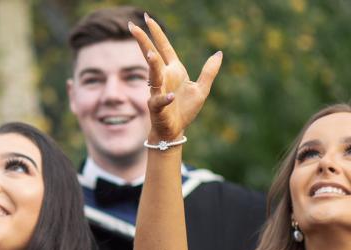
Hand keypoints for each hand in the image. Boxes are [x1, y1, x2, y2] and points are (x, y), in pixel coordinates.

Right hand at [129, 14, 221, 142]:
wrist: (175, 130)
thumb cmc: (184, 110)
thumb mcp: (202, 88)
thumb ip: (209, 71)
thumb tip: (219, 53)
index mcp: (173, 70)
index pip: (163, 47)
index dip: (156, 33)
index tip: (147, 19)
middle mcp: (163, 78)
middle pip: (151, 55)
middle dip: (142, 41)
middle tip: (132, 26)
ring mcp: (158, 91)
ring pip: (153, 75)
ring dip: (152, 65)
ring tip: (151, 54)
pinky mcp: (157, 107)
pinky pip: (160, 100)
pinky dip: (165, 99)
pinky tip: (171, 97)